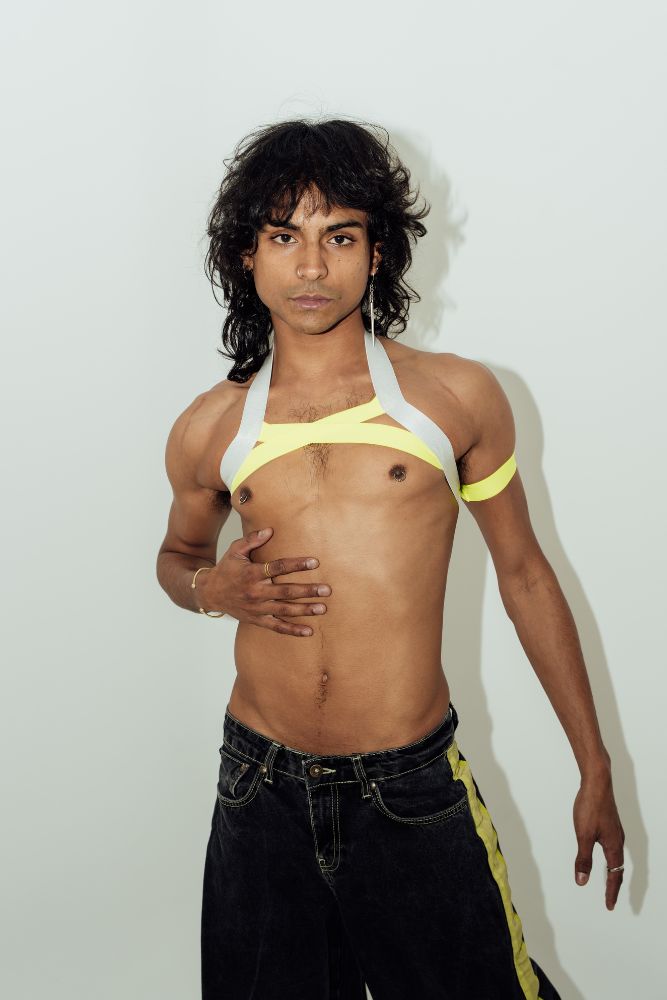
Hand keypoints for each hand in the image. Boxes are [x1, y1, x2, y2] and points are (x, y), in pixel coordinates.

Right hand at [196, 526, 330, 636]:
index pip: (277, 568)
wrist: (210, 593)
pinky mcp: (257, 620)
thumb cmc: (226, 569)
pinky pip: (277, 627)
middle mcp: (255, 592)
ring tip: (322, 608)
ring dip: (304, 610)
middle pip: (285, 592)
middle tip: (326, 590)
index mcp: (251, 573)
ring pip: (284, 610)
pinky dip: (292, 630)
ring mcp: (257, 608)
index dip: (296, 565)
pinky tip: (308, 631)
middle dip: (307, 591)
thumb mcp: (235, 551)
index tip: (314, 562)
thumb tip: (270, 530)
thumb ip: (252, 540)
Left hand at [573, 769, 624, 909]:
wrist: (597, 782)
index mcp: (613, 846)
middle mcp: (618, 840)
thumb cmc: (590, 807)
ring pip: (617, 858)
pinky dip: (611, 859)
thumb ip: (583, 859)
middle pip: (619, 869)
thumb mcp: (583, 835)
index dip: (611, 892)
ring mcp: (615, 831)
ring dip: (614, 872)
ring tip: (610, 881)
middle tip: (611, 899)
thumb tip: (582, 882)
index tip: (609, 906)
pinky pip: (613, 847)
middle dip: (615, 885)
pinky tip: (605, 855)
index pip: (614, 876)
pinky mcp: (610, 823)